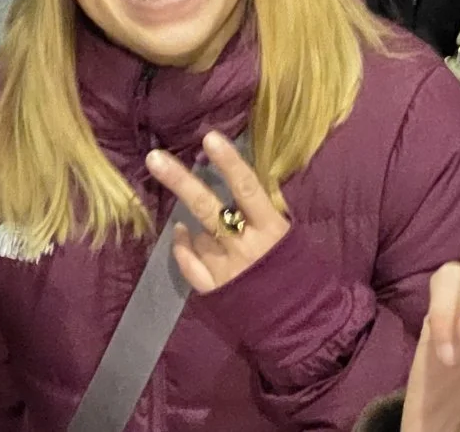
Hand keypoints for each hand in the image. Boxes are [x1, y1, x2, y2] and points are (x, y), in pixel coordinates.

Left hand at [145, 131, 289, 291]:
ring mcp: (227, 270)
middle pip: (208, 209)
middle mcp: (246, 248)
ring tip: (205, 224)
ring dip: (196, 225)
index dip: (229, 162)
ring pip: (198, 235)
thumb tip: (233, 184)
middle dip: (180, 182)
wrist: (305, 323)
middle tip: (154, 158)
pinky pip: (189, 264)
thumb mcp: (288, 235)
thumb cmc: (301, 271)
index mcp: (271, 229)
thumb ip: (262, 213)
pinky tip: (182, 235)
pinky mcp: (214, 291)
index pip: (248, 188)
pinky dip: (182, 247)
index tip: (210, 137)